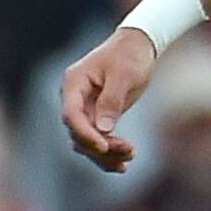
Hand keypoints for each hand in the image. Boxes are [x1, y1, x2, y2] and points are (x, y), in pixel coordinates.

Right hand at [58, 27, 159, 172]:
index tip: (104, 146)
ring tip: (130, 157)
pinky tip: (123, 165)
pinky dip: (109, 153)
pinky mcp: (97, 115)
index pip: (71, 115)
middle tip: (129, 150)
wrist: (139, 45)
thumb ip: (112, 101)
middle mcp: (75, 97)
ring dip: (106, 154)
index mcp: (74, 83)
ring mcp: (85, 108)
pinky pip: (98, 139)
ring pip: (86, 140)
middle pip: (78, 132)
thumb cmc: (130, 54)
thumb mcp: (124, 75)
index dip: (85, 134)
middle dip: (101, 146)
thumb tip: (103, 129)